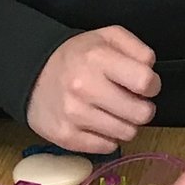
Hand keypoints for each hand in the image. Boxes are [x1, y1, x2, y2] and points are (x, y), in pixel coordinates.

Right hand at [26, 27, 159, 151]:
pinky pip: (107, 147)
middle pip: (141, 113)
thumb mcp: (107, 36)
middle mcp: (84, 87)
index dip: (152, 85)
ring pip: (127, 133)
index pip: (145, 81)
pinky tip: (99, 123)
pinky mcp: (66, 136)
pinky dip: (108, 137)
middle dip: (142, 108)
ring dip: (126, 123)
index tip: (144, 85)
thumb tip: (151, 70)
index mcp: (97, 58)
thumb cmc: (78, 56)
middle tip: (130, 101)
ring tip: (113, 111)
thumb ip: (136, 48)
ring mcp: (74, 114)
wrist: (33, 73)